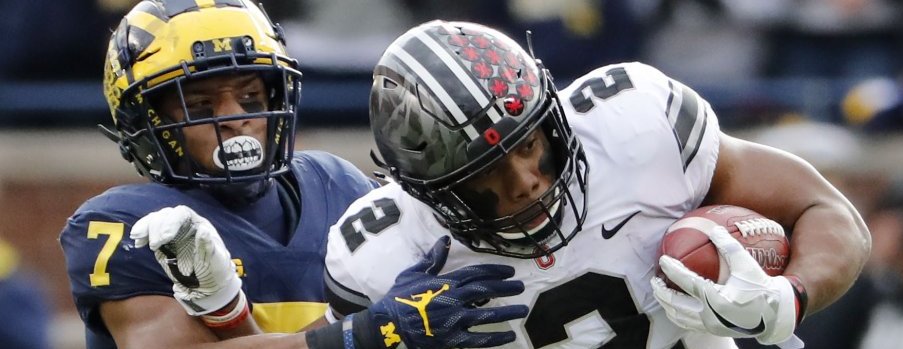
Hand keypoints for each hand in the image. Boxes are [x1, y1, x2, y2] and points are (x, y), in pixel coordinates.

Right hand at [131, 205, 241, 315]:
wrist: (207, 282)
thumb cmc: (215, 268)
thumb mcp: (216, 260)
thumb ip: (208, 246)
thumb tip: (202, 231)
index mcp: (198, 224)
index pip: (182, 213)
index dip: (171, 222)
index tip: (165, 238)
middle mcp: (184, 225)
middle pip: (166, 215)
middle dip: (156, 227)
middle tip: (155, 246)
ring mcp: (171, 232)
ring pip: (155, 220)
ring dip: (145, 227)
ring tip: (139, 239)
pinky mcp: (162, 243)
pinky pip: (149, 233)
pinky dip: (142, 235)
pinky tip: (138, 243)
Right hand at [365, 236, 528, 348]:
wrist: (388, 326)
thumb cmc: (399, 298)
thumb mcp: (413, 274)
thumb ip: (432, 259)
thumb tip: (445, 240)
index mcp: (445, 283)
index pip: (476, 273)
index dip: (495, 271)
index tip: (509, 271)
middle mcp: (453, 299)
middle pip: (485, 290)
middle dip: (506, 287)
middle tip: (520, 286)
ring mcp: (454, 321)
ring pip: (487, 314)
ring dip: (507, 311)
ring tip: (523, 309)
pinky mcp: (452, 339)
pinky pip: (478, 339)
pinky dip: (495, 338)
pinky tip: (509, 336)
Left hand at [650, 226, 798, 345]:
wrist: (777, 314)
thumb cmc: (762, 288)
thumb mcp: (747, 265)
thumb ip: (729, 247)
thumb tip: (714, 229)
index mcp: (716, 298)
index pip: (687, 282)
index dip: (672, 270)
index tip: (662, 259)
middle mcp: (710, 314)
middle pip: (676, 304)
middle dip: (661, 291)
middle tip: (654, 279)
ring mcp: (711, 325)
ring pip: (679, 317)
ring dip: (667, 305)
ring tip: (660, 293)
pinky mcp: (714, 331)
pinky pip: (688, 325)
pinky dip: (677, 315)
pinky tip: (675, 307)